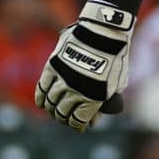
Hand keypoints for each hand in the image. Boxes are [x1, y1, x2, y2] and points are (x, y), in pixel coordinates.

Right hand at [35, 0, 133, 131]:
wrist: (105, 32)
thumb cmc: (116, 57)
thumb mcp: (118, 83)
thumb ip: (107, 102)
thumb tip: (95, 120)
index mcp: (94, 96)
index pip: (79, 119)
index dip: (78, 125)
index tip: (80, 126)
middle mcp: (76, 90)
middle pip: (63, 112)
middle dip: (64, 119)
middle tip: (66, 119)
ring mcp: (63, 78)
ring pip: (51, 102)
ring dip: (52, 110)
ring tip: (55, 112)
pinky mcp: (53, 67)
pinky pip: (42, 88)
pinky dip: (41, 98)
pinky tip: (42, 104)